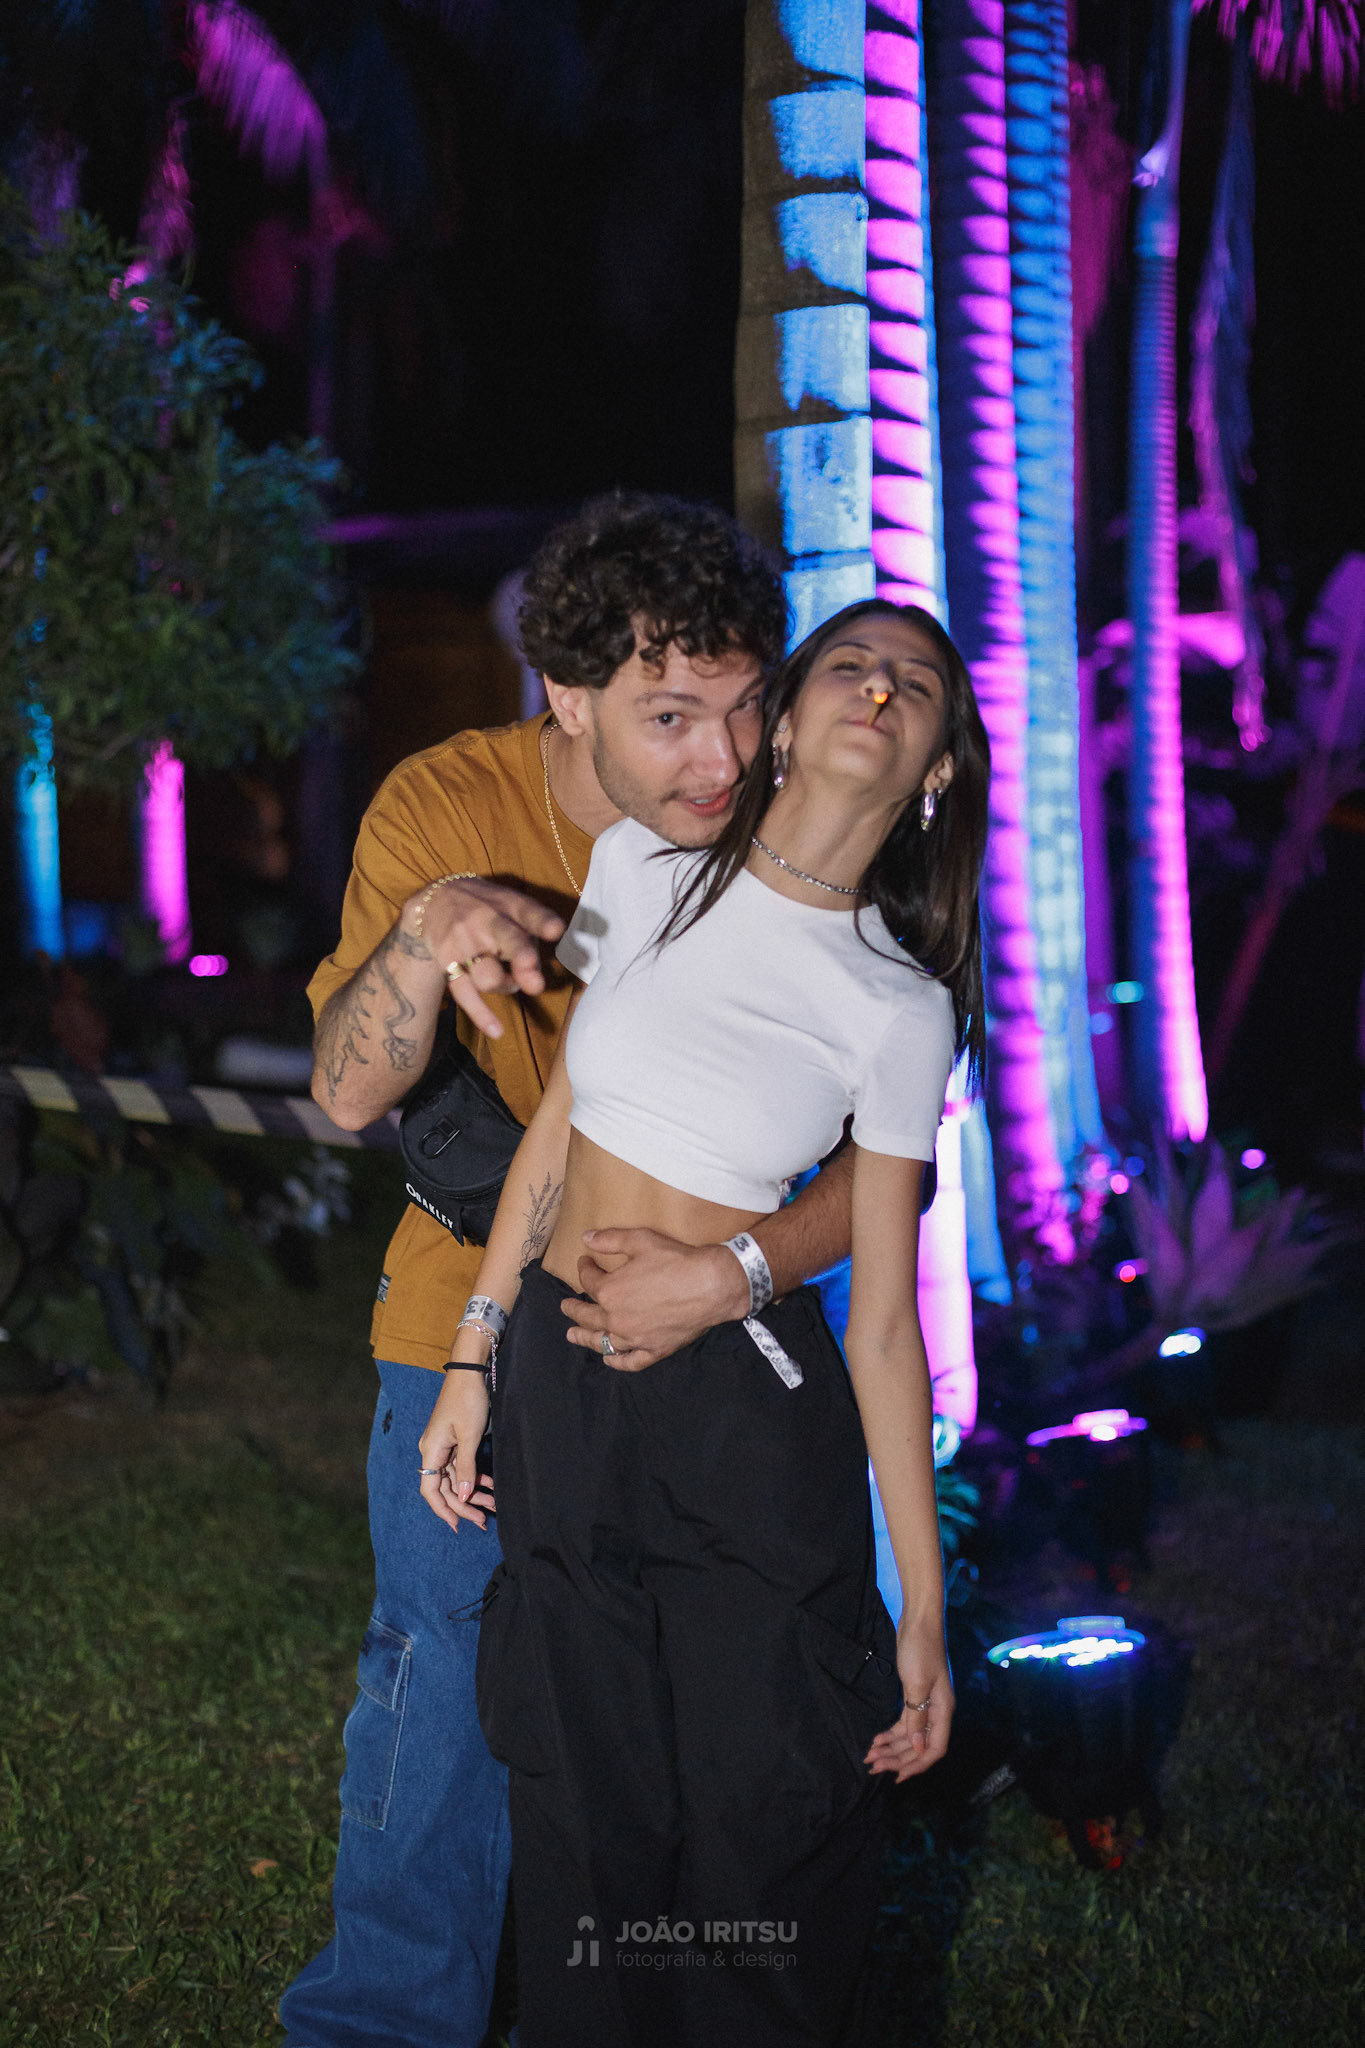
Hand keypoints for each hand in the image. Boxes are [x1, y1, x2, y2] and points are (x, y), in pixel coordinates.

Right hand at [406, 878, 565, 1039]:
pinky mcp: (447, 961)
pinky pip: (464, 992)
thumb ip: (532, 937)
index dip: (543, 922)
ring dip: (506, 986)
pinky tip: (497, 1031)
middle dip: (522, 960)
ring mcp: (465, 941)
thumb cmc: (488, 911)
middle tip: (536, 983)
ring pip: (490, 977)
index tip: (556, 931)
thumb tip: (536, 980)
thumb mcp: (511, 909)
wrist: (435, 901)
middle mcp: (487, 920)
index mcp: (509, 905)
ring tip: (507, 979)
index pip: (529, 911)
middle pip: (508, 941)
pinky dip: (481, 1014)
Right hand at [418, 1366, 494, 1531]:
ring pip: (456, 1478)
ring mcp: (444, 1446)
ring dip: (473, 1492)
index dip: (443, 1510)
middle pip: (446, 1487)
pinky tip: (491, 1486)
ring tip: (493, 1505)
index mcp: (431, 1451)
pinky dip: (475, 1476)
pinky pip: (462, 1466)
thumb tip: (465, 1497)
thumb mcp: (469, 1436)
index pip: (430, 1491)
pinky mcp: (455, 1441)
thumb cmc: (467, 1400)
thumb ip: (467, 1468)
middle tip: (484, 1520)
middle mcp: (433, 1451)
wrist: (470, 1371)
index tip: (457, 1526)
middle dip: (465, 1505)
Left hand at [560, 1229, 749, 1371]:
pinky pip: (629, 1361)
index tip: (585, 1261)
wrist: (711, 1285)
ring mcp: (634, 1338)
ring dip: (584, 1337)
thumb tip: (585, 1238)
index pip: (589, 1281)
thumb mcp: (640, 1240)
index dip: (584, 1268)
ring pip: (602, 1341)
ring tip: (572, 1335)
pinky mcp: (654, 1350)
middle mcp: (616, 1318)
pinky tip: (608, 1358)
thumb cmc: (676, 1260)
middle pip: (587, 1315)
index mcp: (609, 1291)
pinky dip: (615, 1361)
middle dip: (574, 1307)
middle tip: (565, 1305)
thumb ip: (610, 1239)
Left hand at [865, 1620, 952, 1782]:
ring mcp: (926, 1703)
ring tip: (870, 1756)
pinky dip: (892, 1732)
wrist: (918, 1621)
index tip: (896, 1777)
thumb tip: (918, 1749)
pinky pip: (905, 1722)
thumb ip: (917, 1718)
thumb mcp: (916, 1684)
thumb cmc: (920, 1650)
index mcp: (943, 1711)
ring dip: (892, 1747)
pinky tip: (877, 1738)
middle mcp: (937, 1711)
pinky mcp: (914, 1695)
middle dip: (897, 1758)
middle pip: (919, 1745)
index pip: (934, 1749)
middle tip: (873, 1766)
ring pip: (910, 1735)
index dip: (917, 1765)